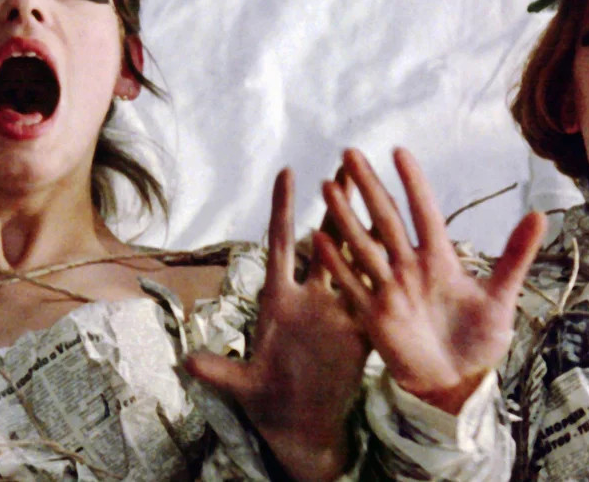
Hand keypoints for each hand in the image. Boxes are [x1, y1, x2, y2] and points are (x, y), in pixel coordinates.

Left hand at [186, 169, 368, 480]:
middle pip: (325, 240)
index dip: (284, 210)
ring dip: (367, 227)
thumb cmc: (266, 399)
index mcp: (277, 300)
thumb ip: (218, 370)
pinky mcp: (359, 330)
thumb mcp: (241, 385)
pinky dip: (386, 271)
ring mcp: (337, 311)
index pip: (282, 245)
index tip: (288, 172)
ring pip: (355, 260)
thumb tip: (186, 362)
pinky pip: (374, 295)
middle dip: (336, 202)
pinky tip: (403, 244)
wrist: (299, 423)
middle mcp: (310, 298)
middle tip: (346, 163)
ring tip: (380, 190)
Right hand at [316, 148, 544, 414]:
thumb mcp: (502, 297)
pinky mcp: (375, 314)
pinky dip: (336, 263)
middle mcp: (411, 267)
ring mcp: (390, 288)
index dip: (413, 183)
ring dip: (345, 217)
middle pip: (386, 219)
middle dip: (369, 187)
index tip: (399, 151)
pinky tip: (319, 239)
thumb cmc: (480, 339)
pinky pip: (352, 284)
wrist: (456, 381)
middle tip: (350, 153)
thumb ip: (515, 256)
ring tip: (328, 187)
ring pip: (363, 245)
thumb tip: (540, 215)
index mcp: (440, 259)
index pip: (424, 212)